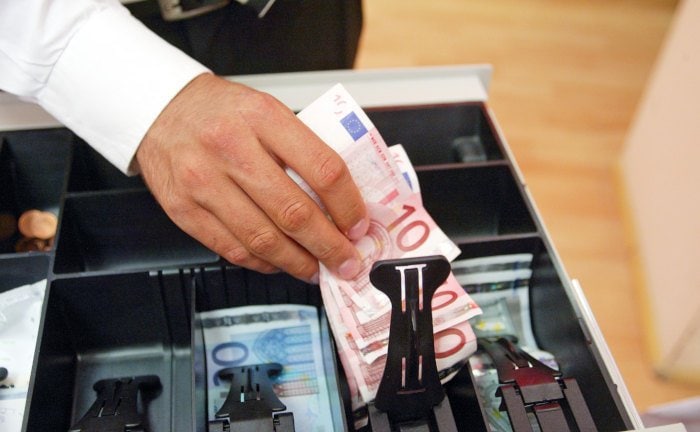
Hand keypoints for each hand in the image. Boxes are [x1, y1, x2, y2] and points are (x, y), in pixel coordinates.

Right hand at [136, 73, 368, 281]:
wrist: (159, 110)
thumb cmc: (221, 112)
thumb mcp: (267, 110)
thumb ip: (301, 148)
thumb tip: (341, 201)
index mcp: (262, 117)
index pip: (322, 169)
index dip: (348, 206)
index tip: (359, 226)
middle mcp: (230, 148)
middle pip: (294, 213)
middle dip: (330, 247)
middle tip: (347, 262)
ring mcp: (202, 182)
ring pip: (264, 239)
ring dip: (299, 263)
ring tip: (318, 269)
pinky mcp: (184, 210)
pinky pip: (233, 249)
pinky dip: (264, 263)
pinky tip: (281, 262)